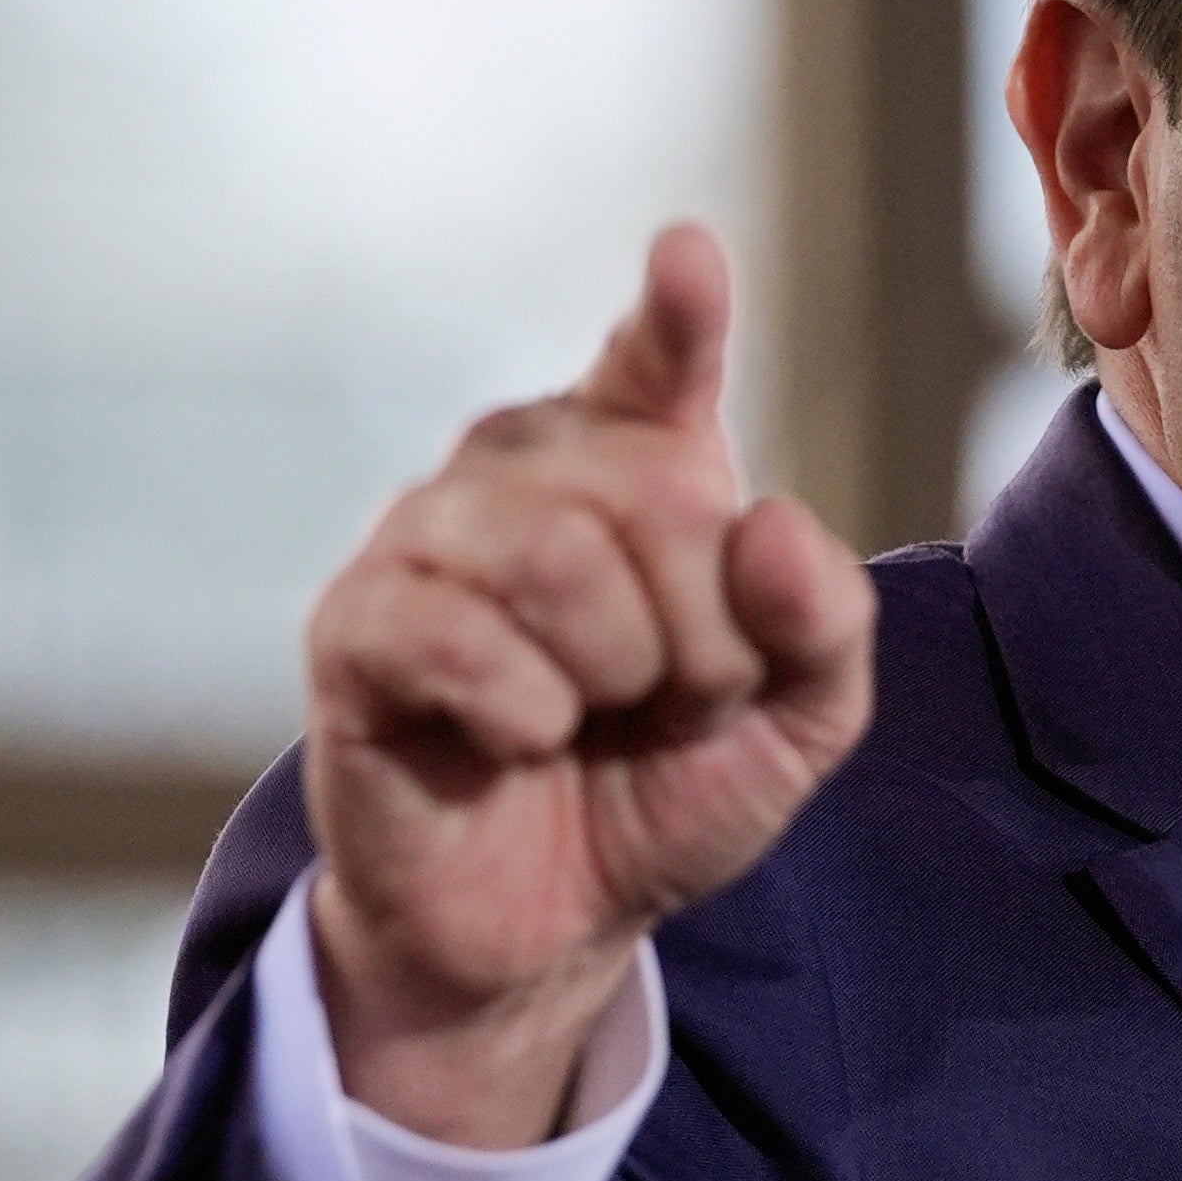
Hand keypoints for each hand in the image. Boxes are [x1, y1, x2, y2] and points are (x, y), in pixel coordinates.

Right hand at [303, 224, 876, 1145]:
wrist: (552, 924)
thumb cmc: (662, 791)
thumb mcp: (796, 724)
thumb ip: (825, 626)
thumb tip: (772, 523)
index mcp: (634, 469)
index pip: (656, 365)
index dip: (676, 315)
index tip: (687, 257)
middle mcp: (523, 473)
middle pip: (657, 495)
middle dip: (704, 634)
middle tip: (671, 702)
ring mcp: (429, 538)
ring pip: (557, 555)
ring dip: (614, 673)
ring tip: (589, 722)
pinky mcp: (356, 625)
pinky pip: (459, 634)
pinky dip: (523, 710)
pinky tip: (516, 741)